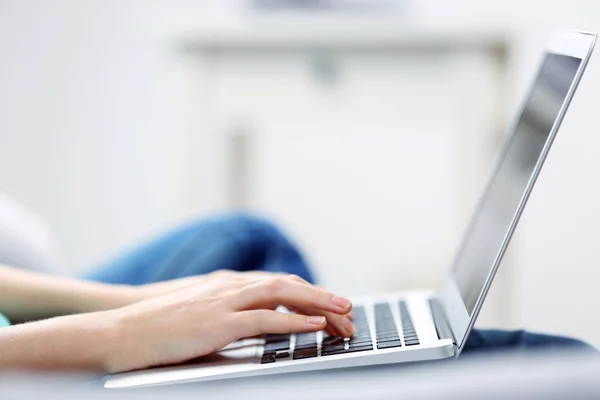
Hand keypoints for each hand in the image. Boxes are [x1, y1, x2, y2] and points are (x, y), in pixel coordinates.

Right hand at [102, 274, 353, 372]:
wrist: (120, 331)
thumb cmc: (156, 327)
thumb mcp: (198, 314)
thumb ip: (227, 314)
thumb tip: (253, 325)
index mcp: (226, 285)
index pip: (277, 284)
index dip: (307, 294)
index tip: (328, 306)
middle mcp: (229, 287)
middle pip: (287, 284)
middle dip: (321, 296)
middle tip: (348, 308)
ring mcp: (223, 303)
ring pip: (282, 294)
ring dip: (317, 303)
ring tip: (343, 312)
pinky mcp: (216, 323)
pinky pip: (264, 319)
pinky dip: (292, 320)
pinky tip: (313, 324)